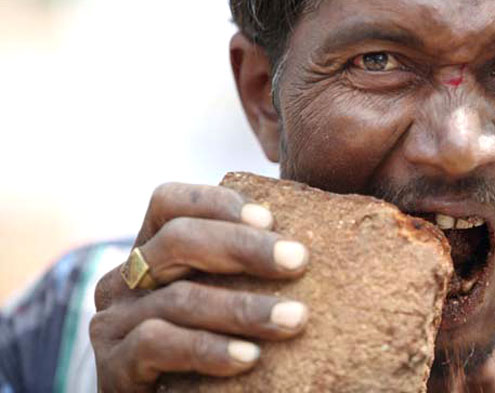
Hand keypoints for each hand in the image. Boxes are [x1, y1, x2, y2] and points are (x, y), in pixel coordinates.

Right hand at [90, 183, 309, 392]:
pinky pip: (158, 344)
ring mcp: (114, 323)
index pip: (169, 203)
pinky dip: (208, 349)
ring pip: (179, 298)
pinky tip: (250, 358)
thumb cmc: (208, 353)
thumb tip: (305, 249)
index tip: (270, 219)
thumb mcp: (222, 300)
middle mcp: (126, 280)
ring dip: (242, 307)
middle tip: (298, 259)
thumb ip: (245, 271)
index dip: (217, 203)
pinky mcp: (113, 367)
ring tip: (294, 318)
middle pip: (176, 240)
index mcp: (152, 252)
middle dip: (242, 246)